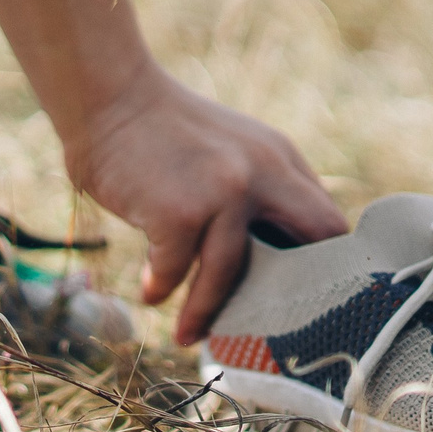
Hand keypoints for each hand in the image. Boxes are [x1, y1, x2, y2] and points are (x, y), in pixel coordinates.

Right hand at [67, 64, 347, 345]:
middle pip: (309, 244)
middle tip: (273, 326)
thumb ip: (255, 187)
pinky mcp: (180, 212)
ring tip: (190, 335)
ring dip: (206, 311)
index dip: (320, 264)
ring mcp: (223, 192)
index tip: (301, 298)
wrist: (107, 96)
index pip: (325, 220)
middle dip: (297, 291)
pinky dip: (160, 287)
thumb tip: (266, 255)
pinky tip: (150, 293)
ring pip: (230, 274)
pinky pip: (175, 271)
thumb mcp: (226, 147)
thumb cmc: (158, 130)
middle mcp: (262, 173)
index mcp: (278, 157)